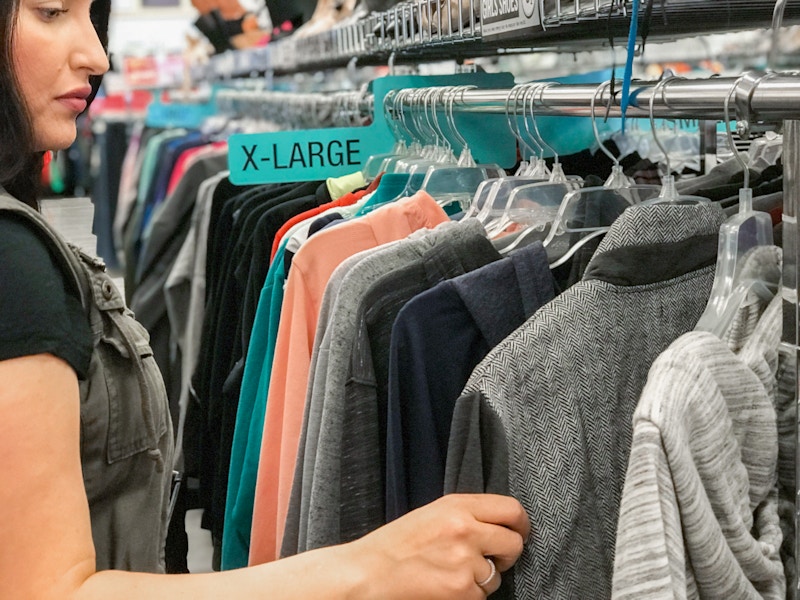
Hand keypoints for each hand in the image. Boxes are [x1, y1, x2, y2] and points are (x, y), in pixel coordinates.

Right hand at [346, 494, 528, 598]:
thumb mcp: (432, 514)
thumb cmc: (396, 545)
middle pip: (514, 543)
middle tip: (491, 558)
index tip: (518, 532)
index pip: (511, 509)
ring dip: (482, 579)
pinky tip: (445, 587)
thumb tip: (500, 524)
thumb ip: (466, 514)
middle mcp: (465, 529)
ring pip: (497, 575)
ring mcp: (465, 561)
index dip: (520, 524)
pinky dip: (468, 595)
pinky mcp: (463, 590)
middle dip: (507, 554)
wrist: (368, 573)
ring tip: (451, 573)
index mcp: (457, 506)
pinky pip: (481, 596)